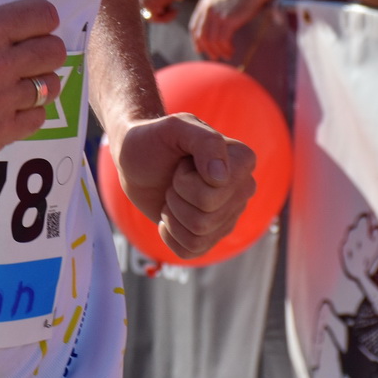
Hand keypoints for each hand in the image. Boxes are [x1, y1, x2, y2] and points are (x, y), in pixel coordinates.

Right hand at [0, 0, 65, 166]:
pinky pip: (37, 118)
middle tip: (25, 58)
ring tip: (15, 85)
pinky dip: (26, 111)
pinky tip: (6, 108)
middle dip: (42, 50)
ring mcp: (0, 102)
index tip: (30, 29)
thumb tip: (11, 27)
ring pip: (50, 86)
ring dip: (36, 82)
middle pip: (54, 51)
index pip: (44, 15)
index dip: (39, 21)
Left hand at [113, 114, 256, 257]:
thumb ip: (204, 141)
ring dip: (173, 215)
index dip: (185, 181)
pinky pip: (192, 251)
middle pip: (206, 218)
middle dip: (176, 198)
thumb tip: (221, 178)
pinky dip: (171, 235)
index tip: (181, 163)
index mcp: (243, 160)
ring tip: (172, 193)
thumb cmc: (154, 138)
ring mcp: (229, 214)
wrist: (134, 156)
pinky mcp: (211, 234)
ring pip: (198, 236)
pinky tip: (169, 215)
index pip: (214, 193)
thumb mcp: (175, 127)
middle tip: (173, 179)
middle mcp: (243, 189)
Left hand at [190, 0, 267, 60]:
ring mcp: (218, 14)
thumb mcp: (221, 2)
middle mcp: (207, 9)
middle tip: (215, 57)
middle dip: (207, 49)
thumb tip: (210, 33)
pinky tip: (231, 51)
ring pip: (212, 40)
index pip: (193, 27)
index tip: (200, 50)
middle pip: (201, 36)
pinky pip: (223, 40)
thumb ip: (213, 14)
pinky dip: (226, 49)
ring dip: (219, 51)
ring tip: (227, 55)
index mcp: (203, 4)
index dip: (196, 41)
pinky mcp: (229, 19)